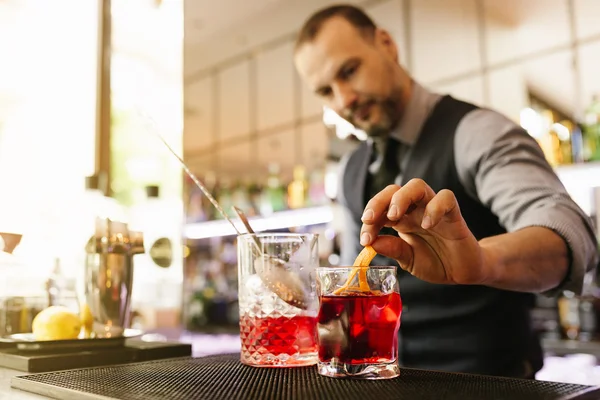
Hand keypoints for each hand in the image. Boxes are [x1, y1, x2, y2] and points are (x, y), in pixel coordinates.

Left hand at [360, 179, 485, 284]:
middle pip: (393, 190)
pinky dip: (435, 208)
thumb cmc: (435, 262)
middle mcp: (415, 210)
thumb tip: (372, 243)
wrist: (462, 271)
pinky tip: (427, 225)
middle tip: (370, 219)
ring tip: (394, 216)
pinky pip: (446, 198)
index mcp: (401, 220)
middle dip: (378, 201)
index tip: (365, 239)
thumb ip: (393, 250)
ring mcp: (433, 209)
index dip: (369, 221)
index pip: (380, 209)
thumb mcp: (409, 260)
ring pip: (417, 186)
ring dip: (401, 198)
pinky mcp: (454, 214)